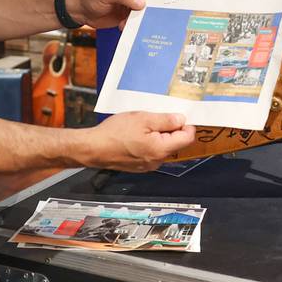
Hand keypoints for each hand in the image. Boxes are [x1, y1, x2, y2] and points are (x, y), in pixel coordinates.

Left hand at [69, 0, 146, 29]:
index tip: (148, 6)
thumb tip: (141, 2)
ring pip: (143, 12)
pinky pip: (136, 21)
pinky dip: (131, 25)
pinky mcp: (128, 15)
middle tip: (140, 16)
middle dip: (145, 10)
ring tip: (126, 21)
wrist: (81, 11)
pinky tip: (122, 25)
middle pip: (147, 0)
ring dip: (137, 19)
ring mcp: (131, 3)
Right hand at [79, 112, 194, 171]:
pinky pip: (152, 152)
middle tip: (155, 117)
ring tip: (142, 126)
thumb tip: (182, 119)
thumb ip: (166, 120)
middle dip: (170, 129)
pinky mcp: (139, 166)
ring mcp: (148, 165)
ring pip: (163, 147)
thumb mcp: (143, 119)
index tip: (179, 115)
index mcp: (161, 149)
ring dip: (158, 135)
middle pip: (175, 143)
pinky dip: (149, 142)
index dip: (187, 124)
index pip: (187, 138)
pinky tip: (136, 135)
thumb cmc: (115, 133)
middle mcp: (157, 161)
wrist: (93, 148)